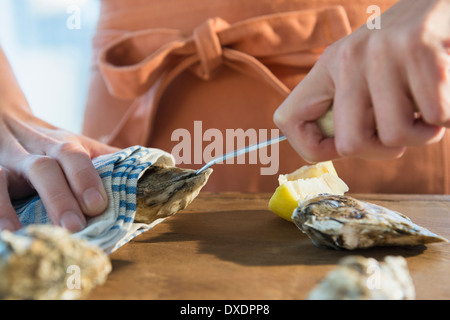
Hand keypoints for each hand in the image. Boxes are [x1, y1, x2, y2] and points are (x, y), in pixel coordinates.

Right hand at [0, 111, 119, 231]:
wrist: (3, 116)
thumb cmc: (50, 142)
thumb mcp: (77, 144)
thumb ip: (108, 158)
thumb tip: (154, 168)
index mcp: (61, 144)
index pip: (74, 155)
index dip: (85, 178)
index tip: (97, 205)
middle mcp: (32, 150)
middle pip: (44, 167)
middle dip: (60, 196)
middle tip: (74, 226)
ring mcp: (4, 161)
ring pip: (2, 178)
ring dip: (12, 206)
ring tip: (27, 235)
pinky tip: (3, 232)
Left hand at [274, 0, 449, 162]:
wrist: (442, 4)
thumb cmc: (405, 52)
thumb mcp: (364, 72)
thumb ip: (348, 107)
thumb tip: (339, 149)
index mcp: (328, 67)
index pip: (287, 120)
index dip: (313, 148)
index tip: (343, 147)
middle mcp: (348, 58)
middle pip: (350, 144)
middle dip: (383, 151)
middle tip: (402, 131)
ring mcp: (382, 53)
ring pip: (396, 136)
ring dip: (423, 134)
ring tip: (427, 109)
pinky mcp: (419, 48)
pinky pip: (436, 116)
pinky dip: (447, 116)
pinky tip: (444, 93)